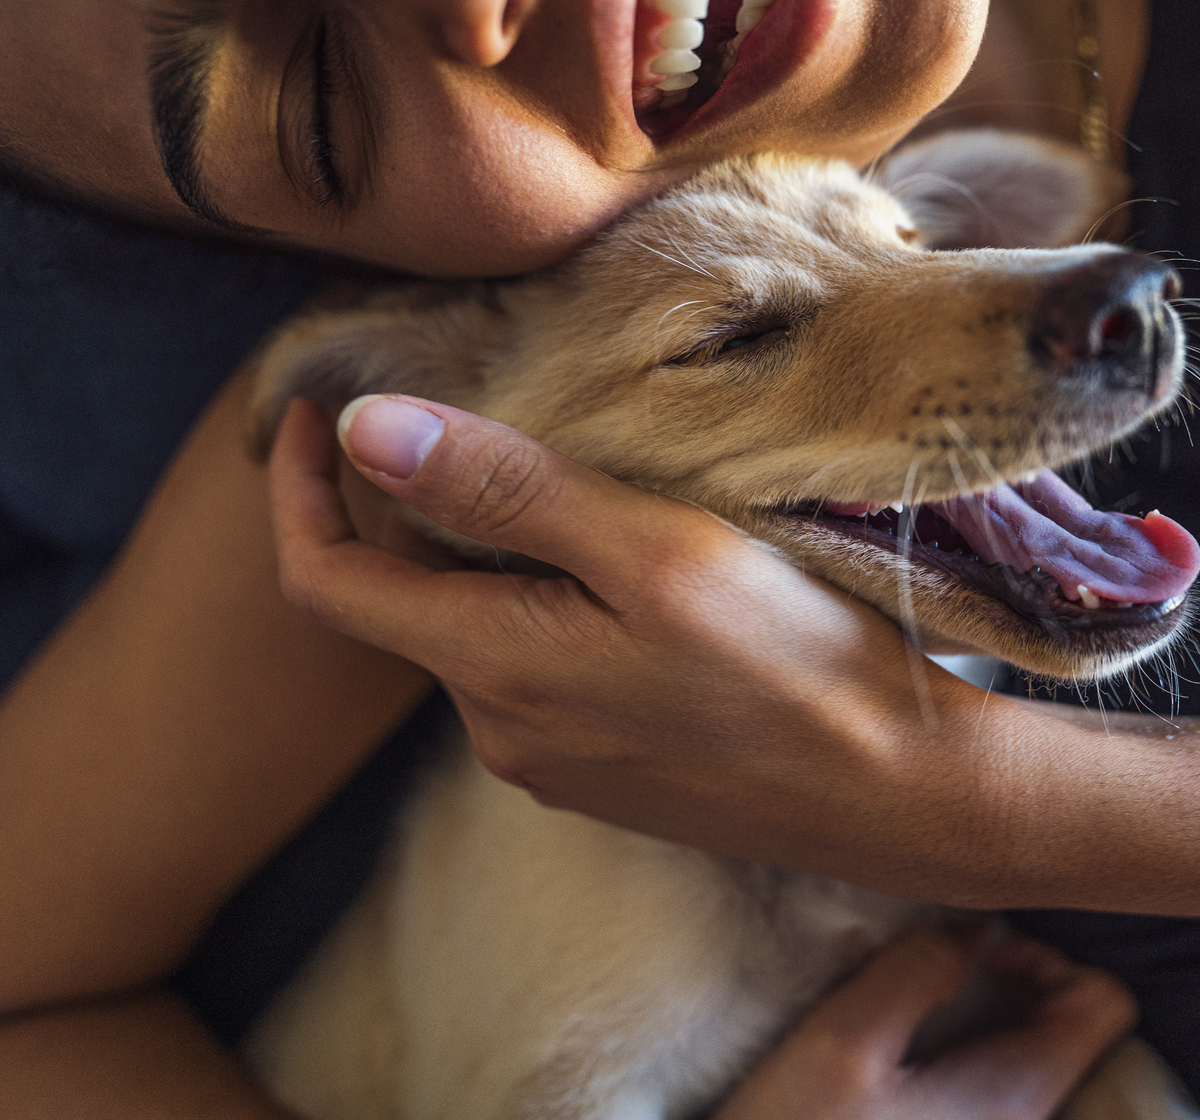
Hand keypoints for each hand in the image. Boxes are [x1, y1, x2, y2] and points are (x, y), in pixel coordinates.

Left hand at [266, 395, 1020, 900]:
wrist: (902, 795)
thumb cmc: (795, 663)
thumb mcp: (652, 551)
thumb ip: (508, 491)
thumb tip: (362, 428)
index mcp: (490, 668)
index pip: (324, 581)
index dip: (296, 489)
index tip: (312, 408)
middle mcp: (499, 730)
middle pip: (405, 599)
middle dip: (413, 504)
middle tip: (475, 405)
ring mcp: (552, 761)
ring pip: (478, 630)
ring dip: (492, 552)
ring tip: (573, 473)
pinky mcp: (607, 772)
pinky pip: (537, 670)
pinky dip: (544, 602)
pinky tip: (624, 563)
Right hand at [717, 926, 1137, 1119]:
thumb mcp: (842, 1042)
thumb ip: (916, 970)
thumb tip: (971, 926)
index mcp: (1017, 1096)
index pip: (1106, 1002)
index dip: (1049, 957)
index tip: (975, 952)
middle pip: (1070, 1029)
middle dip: (1011, 981)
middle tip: (935, 967)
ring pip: (1025, 1058)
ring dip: (979, 1017)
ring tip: (910, 1002)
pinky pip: (987, 1089)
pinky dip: (958, 1054)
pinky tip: (897, 1053)